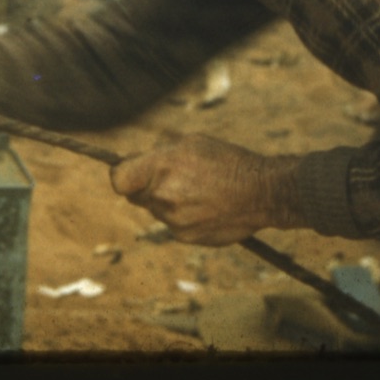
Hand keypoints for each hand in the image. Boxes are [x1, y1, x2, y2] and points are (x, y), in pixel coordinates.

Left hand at [109, 135, 302, 245]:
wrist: (262, 192)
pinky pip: (172, 224)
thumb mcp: (190, 143)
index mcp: (161, 167)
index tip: (130, 171)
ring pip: (156, 210)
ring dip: (167, 201)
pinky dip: (182, 216)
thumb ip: (158, 154)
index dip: (122, 174)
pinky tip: (205, 206)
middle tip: (174, 177)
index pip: (118, 180)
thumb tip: (133, 162)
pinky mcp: (185, 237)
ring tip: (197, 191)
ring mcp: (173, 220)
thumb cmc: (227, 161)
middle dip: (147, 187)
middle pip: (136, 196)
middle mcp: (163, 196)